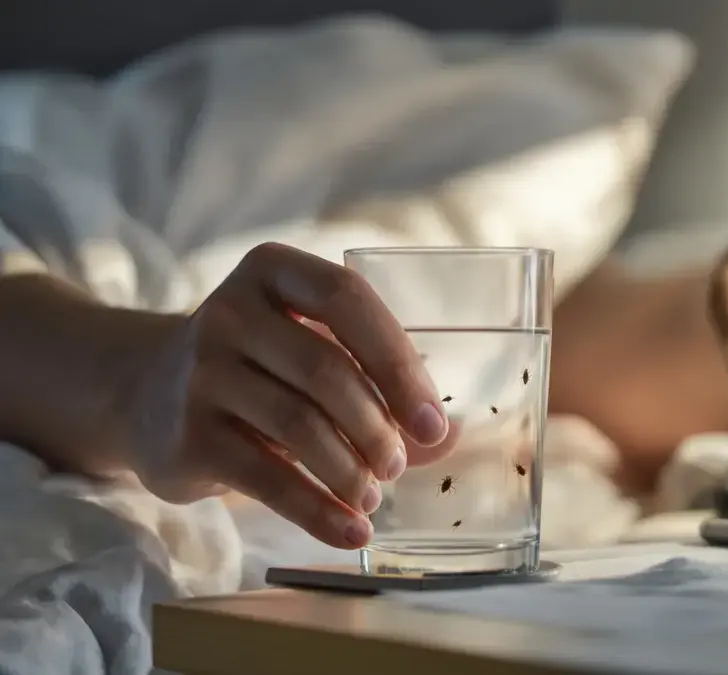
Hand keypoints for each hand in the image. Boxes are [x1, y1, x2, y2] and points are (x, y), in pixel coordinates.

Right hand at [122, 243, 452, 547]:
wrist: (145, 395)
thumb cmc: (258, 369)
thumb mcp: (310, 354)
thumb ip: (377, 387)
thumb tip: (446, 438)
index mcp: (273, 271)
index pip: (346, 299)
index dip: (398, 362)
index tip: (432, 421)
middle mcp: (230, 312)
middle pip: (326, 369)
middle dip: (377, 426)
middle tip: (397, 465)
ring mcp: (201, 372)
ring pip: (300, 425)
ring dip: (351, 471)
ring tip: (373, 496)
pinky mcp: (187, 435)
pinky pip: (267, 478)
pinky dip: (318, 512)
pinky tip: (351, 532)